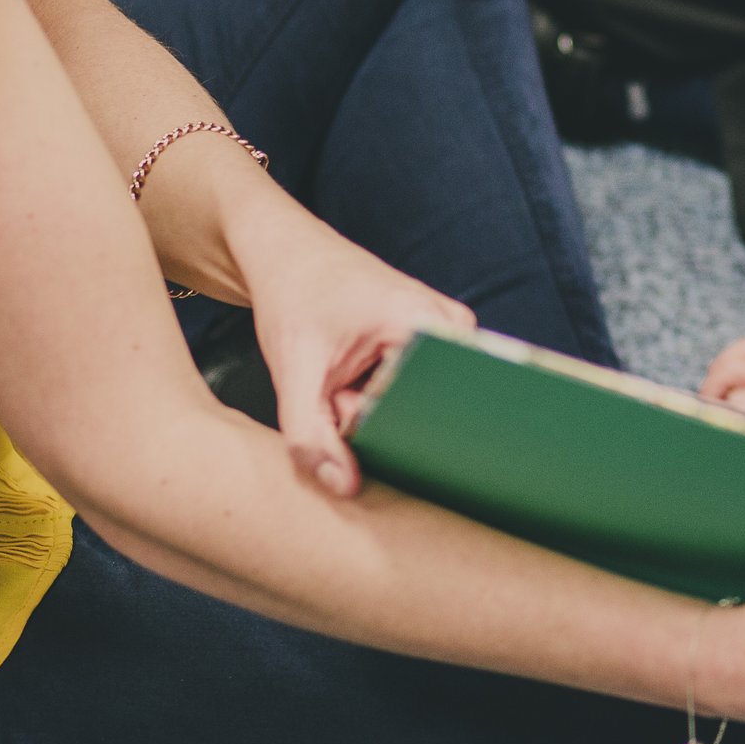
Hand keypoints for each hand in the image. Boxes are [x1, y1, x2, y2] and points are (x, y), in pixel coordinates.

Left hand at [235, 225, 474, 497]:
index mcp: (428, 324)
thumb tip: (346, 488)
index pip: (434, 410)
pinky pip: (417, 390)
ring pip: (419, 404)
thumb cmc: (294, 300)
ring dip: (376, 408)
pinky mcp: (440, 339)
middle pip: (428, 410)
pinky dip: (380, 395)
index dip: (388, 435)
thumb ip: (310, 436)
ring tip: (344, 379)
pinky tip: (356, 376)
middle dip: (377, 419)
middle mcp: (454, 327)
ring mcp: (451, 331)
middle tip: (337, 391)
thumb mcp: (294, 372)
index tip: (349, 421)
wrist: (290, 255)